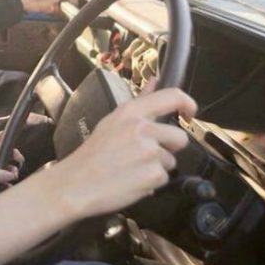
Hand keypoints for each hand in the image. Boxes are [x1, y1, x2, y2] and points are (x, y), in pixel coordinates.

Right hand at [51, 86, 195, 220]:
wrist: (75, 184)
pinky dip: (151, 183)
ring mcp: (149, 152)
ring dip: (156, 167)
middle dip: (168, 148)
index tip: (189, 113)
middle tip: (144, 155)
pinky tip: (132, 181)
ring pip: (170, 160)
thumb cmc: (91, 154)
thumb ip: (140, 101)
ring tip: (132, 169)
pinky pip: (164, 179)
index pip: (173, 96)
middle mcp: (142, 128)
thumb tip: (155, 81)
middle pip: (179, 137)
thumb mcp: (112, 121)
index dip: (188, 104)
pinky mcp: (153, 175)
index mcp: (131, 112)